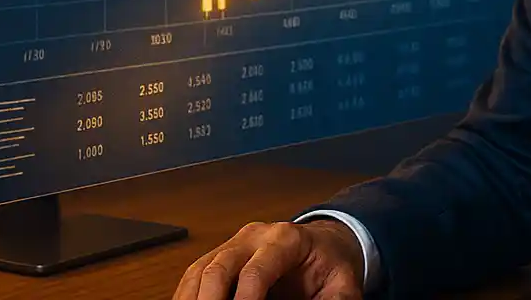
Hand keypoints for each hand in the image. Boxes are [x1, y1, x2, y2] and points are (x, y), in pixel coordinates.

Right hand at [173, 218, 364, 299]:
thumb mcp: (343, 283)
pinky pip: (194, 276)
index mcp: (286, 239)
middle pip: (219, 266)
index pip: (257, 270)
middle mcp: (255, 237)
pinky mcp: (220, 257)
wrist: (323, 245)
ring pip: (200, 270)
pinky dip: (188, 298)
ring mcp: (234, 245)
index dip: (245, 299)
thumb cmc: (330, 264)